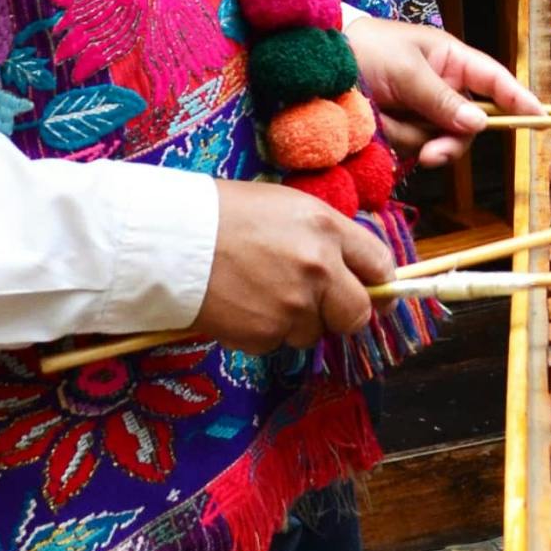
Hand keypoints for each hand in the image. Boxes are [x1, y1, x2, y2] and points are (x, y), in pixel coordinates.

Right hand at [193, 180, 394, 351]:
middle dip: (345, 315)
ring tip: (260, 293)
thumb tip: (347, 266)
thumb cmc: (223, 213)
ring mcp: (294, 305)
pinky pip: (277, 343)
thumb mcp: (286, 207)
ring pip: (314, 332)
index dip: (379, 283)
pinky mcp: (266, 334)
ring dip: (296, 322)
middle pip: (358, 314)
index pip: (379, 265)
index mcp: (327, 229)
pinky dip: (263, 332)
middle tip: (322, 308)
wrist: (171, 240)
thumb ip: (324, 237)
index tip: (375, 292)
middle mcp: (320, 268)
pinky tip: (240, 305)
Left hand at [345, 16, 542, 167]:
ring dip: (414, 139)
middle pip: (468, 125)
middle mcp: (442, 87)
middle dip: (450, 140)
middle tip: (430, 153)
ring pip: (438, 140)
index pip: (494, 80)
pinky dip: (396, 141)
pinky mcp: (400, 129)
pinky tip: (378, 127)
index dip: (518, 99)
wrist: (318, 61)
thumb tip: (479, 125)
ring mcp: (421, 110)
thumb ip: (441, 99)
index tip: (539, 117)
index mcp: (451, 60)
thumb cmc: (365, 49)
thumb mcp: (406, 70)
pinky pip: (412, 146)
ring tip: (385, 121)